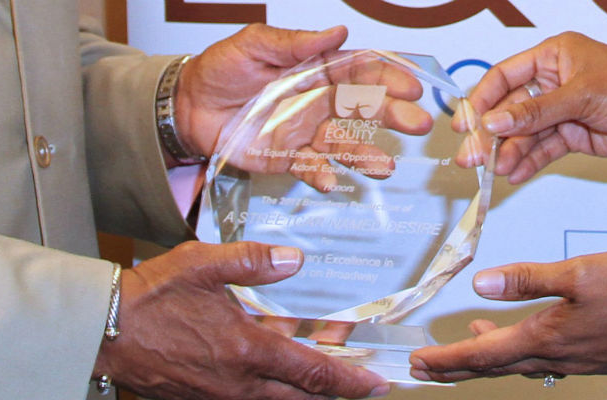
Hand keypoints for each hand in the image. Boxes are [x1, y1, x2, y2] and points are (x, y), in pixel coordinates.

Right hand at [93, 241, 388, 398]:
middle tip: (359, 384)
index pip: (312, 373)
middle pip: (301, 399)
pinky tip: (268, 368)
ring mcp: (217, 397)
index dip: (349, 381)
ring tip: (319, 372)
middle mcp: (237, 384)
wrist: (102, 330)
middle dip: (334, 393)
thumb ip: (252, 261)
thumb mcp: (203, 264)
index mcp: (245, 350)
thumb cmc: (150, 297)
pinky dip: (269, 389)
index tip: (374, 383)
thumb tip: (294, 261)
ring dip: (301, 391)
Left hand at [176, 24, 431, 190]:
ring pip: (344, 144)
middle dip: (393, 116)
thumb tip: (336, 31)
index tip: (411, 87)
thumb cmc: (220, 70)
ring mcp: (305, 131)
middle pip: (364, 108)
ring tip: (385, 166)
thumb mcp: (254, 45)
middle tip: (419, 124)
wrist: (188, 105)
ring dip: (366, 155)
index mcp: (316, 69)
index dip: (388, 78)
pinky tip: (330, 181)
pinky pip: (310, 167)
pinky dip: (321, 175)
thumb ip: (295, 43)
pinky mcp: (287, 156)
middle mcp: (318, 101)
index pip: (361, 71)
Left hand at [408, 251, 606, 382]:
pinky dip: (520, 352)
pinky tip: (523, 336)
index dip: (446, 359)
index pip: (482, 354)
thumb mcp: (578, 274)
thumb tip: (482, 284)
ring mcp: (579, 361)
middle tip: (425, 368)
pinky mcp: (595, 356)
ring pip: (519, 364)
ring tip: (464, 347)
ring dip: (487, 359)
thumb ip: (527, 279)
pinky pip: (544, 360)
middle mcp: (559, 358)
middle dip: (456, 367)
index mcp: (547, 338)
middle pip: (494, 367)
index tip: (418, 363)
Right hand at [454, 32, 606, 183]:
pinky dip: (528, 162)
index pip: (505, 76)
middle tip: (472, 157)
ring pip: (524, 133)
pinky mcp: (572, 135)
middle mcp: (554, 81)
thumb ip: (535, 113)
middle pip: (510, 109)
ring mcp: (562, 110)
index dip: (482, 101)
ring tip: (493, 172)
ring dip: (508, 153)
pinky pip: (542, 149)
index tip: (466, 124)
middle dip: (491, 134)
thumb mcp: (582, 96)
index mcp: (554, 55)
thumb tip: (494, 123)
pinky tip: (513, 175)